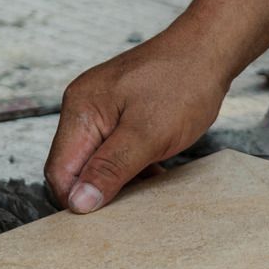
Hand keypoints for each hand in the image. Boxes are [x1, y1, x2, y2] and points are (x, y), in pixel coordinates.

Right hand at [45, 29, 230, 212]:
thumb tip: (78, 203)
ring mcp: (99, 111)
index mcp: (80, 110)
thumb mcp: (147, 135)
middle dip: (98, 191)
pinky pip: (111, 151)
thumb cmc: (182, 84)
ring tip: (147, 184)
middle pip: (73, 168)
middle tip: (131, 204)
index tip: (106, 218)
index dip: (78, 200)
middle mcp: (82, 109)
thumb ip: (110, 169)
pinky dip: (129, 167)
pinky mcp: (117, 114)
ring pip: (94, 163)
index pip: (59, 171)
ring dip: (117, 181)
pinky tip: (152, 171)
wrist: (209, 50)